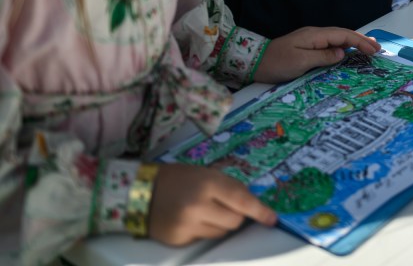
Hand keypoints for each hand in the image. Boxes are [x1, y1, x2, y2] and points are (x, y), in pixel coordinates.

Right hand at [148, 164, 276, 246]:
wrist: (139, 190)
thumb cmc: (178, 178)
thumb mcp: (206, 174)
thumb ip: (228, 188)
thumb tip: (253, 205)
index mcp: (208, 184)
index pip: (242, 201)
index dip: (260, 211)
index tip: (272, 219)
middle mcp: (198, 207)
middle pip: (234, 222)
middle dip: (237, 216)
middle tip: (225, 206)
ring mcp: (187, 226)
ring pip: (221, 234)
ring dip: (220, 224)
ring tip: (206, 211)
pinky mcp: (178, 240)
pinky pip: (203, 239)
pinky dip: (204, 231)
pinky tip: (191, 219)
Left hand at [254, 27, 381, 83]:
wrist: (253, 62)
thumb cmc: (276, 63)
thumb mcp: (301, 62)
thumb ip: (323, 57)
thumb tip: (342, 54)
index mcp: (315, 36)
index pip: (343, 35)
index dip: (360, 42)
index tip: (374, 50)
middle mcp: (315, 34)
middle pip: (343, 34)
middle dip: (361, 40)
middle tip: (377, 48)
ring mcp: (310, 39)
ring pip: (338, 38)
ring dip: (354, 43)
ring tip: (369, 48)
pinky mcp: (306, 46)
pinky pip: (331, 44)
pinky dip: (344, 46)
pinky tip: (348, 51)